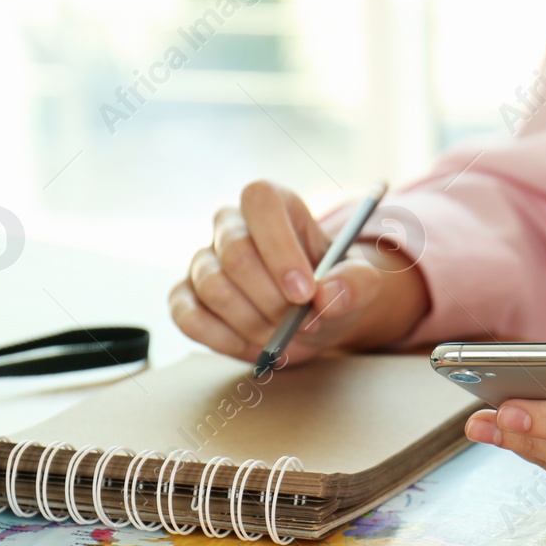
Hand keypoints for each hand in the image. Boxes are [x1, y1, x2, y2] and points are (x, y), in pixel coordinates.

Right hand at [169, 181, 430, 363]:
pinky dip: (223, 339)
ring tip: (283, 335)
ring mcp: (203, 260)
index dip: (280, 247)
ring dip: (254, 323)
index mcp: (273, 205)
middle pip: (236, 253)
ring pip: (214, 287)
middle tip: (301, 323)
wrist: (312, 320)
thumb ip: (356, 284)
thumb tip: (327, 295)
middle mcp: (230, 225)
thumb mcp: (359, 285)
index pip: (260, 201)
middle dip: (272, 299)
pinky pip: (188, 317)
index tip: (305, 292)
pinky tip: (252, 344)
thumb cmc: (332, 290)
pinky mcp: (186, 296)